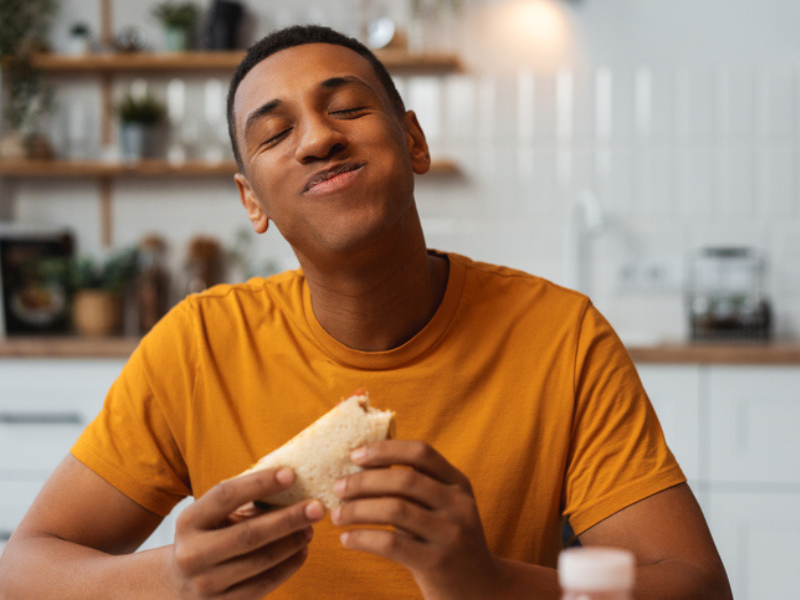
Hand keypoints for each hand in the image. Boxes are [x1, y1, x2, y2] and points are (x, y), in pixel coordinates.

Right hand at [170, 468, 325, 598]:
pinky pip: (265, 584)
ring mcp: (206, 584)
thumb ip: (245, 500)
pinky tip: (302, 550)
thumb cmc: (208, 536)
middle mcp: (192, 554)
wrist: (179, 584)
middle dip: (289, 518)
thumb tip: (292, 482)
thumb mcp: (214, 516)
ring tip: (310, 527)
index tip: (291, 474)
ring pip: (261, 560)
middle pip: (249, 534)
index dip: (259, 483)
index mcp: (188, 521)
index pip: (225, 496)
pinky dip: (289, 565)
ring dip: (293, 542)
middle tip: (318, 507)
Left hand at [331, 441, 501, 599]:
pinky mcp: (436, 563)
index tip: (355, 455)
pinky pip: (390, 544)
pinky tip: (347, 540)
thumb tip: (362, 468)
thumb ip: (418, 489)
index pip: (421, 453)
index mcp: (458, 484)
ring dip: (357, 510)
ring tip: (337, 514)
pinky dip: (362, 539)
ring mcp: (450, 534)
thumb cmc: (448, 543)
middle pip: (403, 481)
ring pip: (394, 510)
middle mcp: (458, 505)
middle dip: (363, 481)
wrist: (482, 590)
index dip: (385, 450)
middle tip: (337, 488)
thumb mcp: (445, 509)